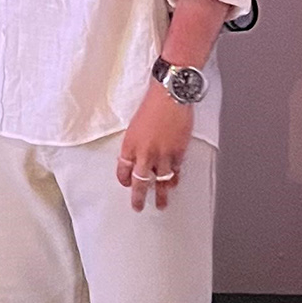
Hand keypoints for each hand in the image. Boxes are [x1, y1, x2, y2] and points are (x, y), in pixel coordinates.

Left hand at [117, 82, 192, 210]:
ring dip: (161, 195)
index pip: (123, 169)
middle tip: (138, 207)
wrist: (169, 95)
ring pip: (160, 181)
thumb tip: (140, 154)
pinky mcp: (178, 152)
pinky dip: (174, 179)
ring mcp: (162, 154)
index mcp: (130, 144)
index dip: (124, 179)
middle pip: (139, 181)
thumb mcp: (135, 124)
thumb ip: (136, 142)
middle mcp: (144, 153)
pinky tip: (174, 184)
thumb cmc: (152, 104)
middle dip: (138, 197)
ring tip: (161, 205)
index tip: (127, 184)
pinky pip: (175, 171)